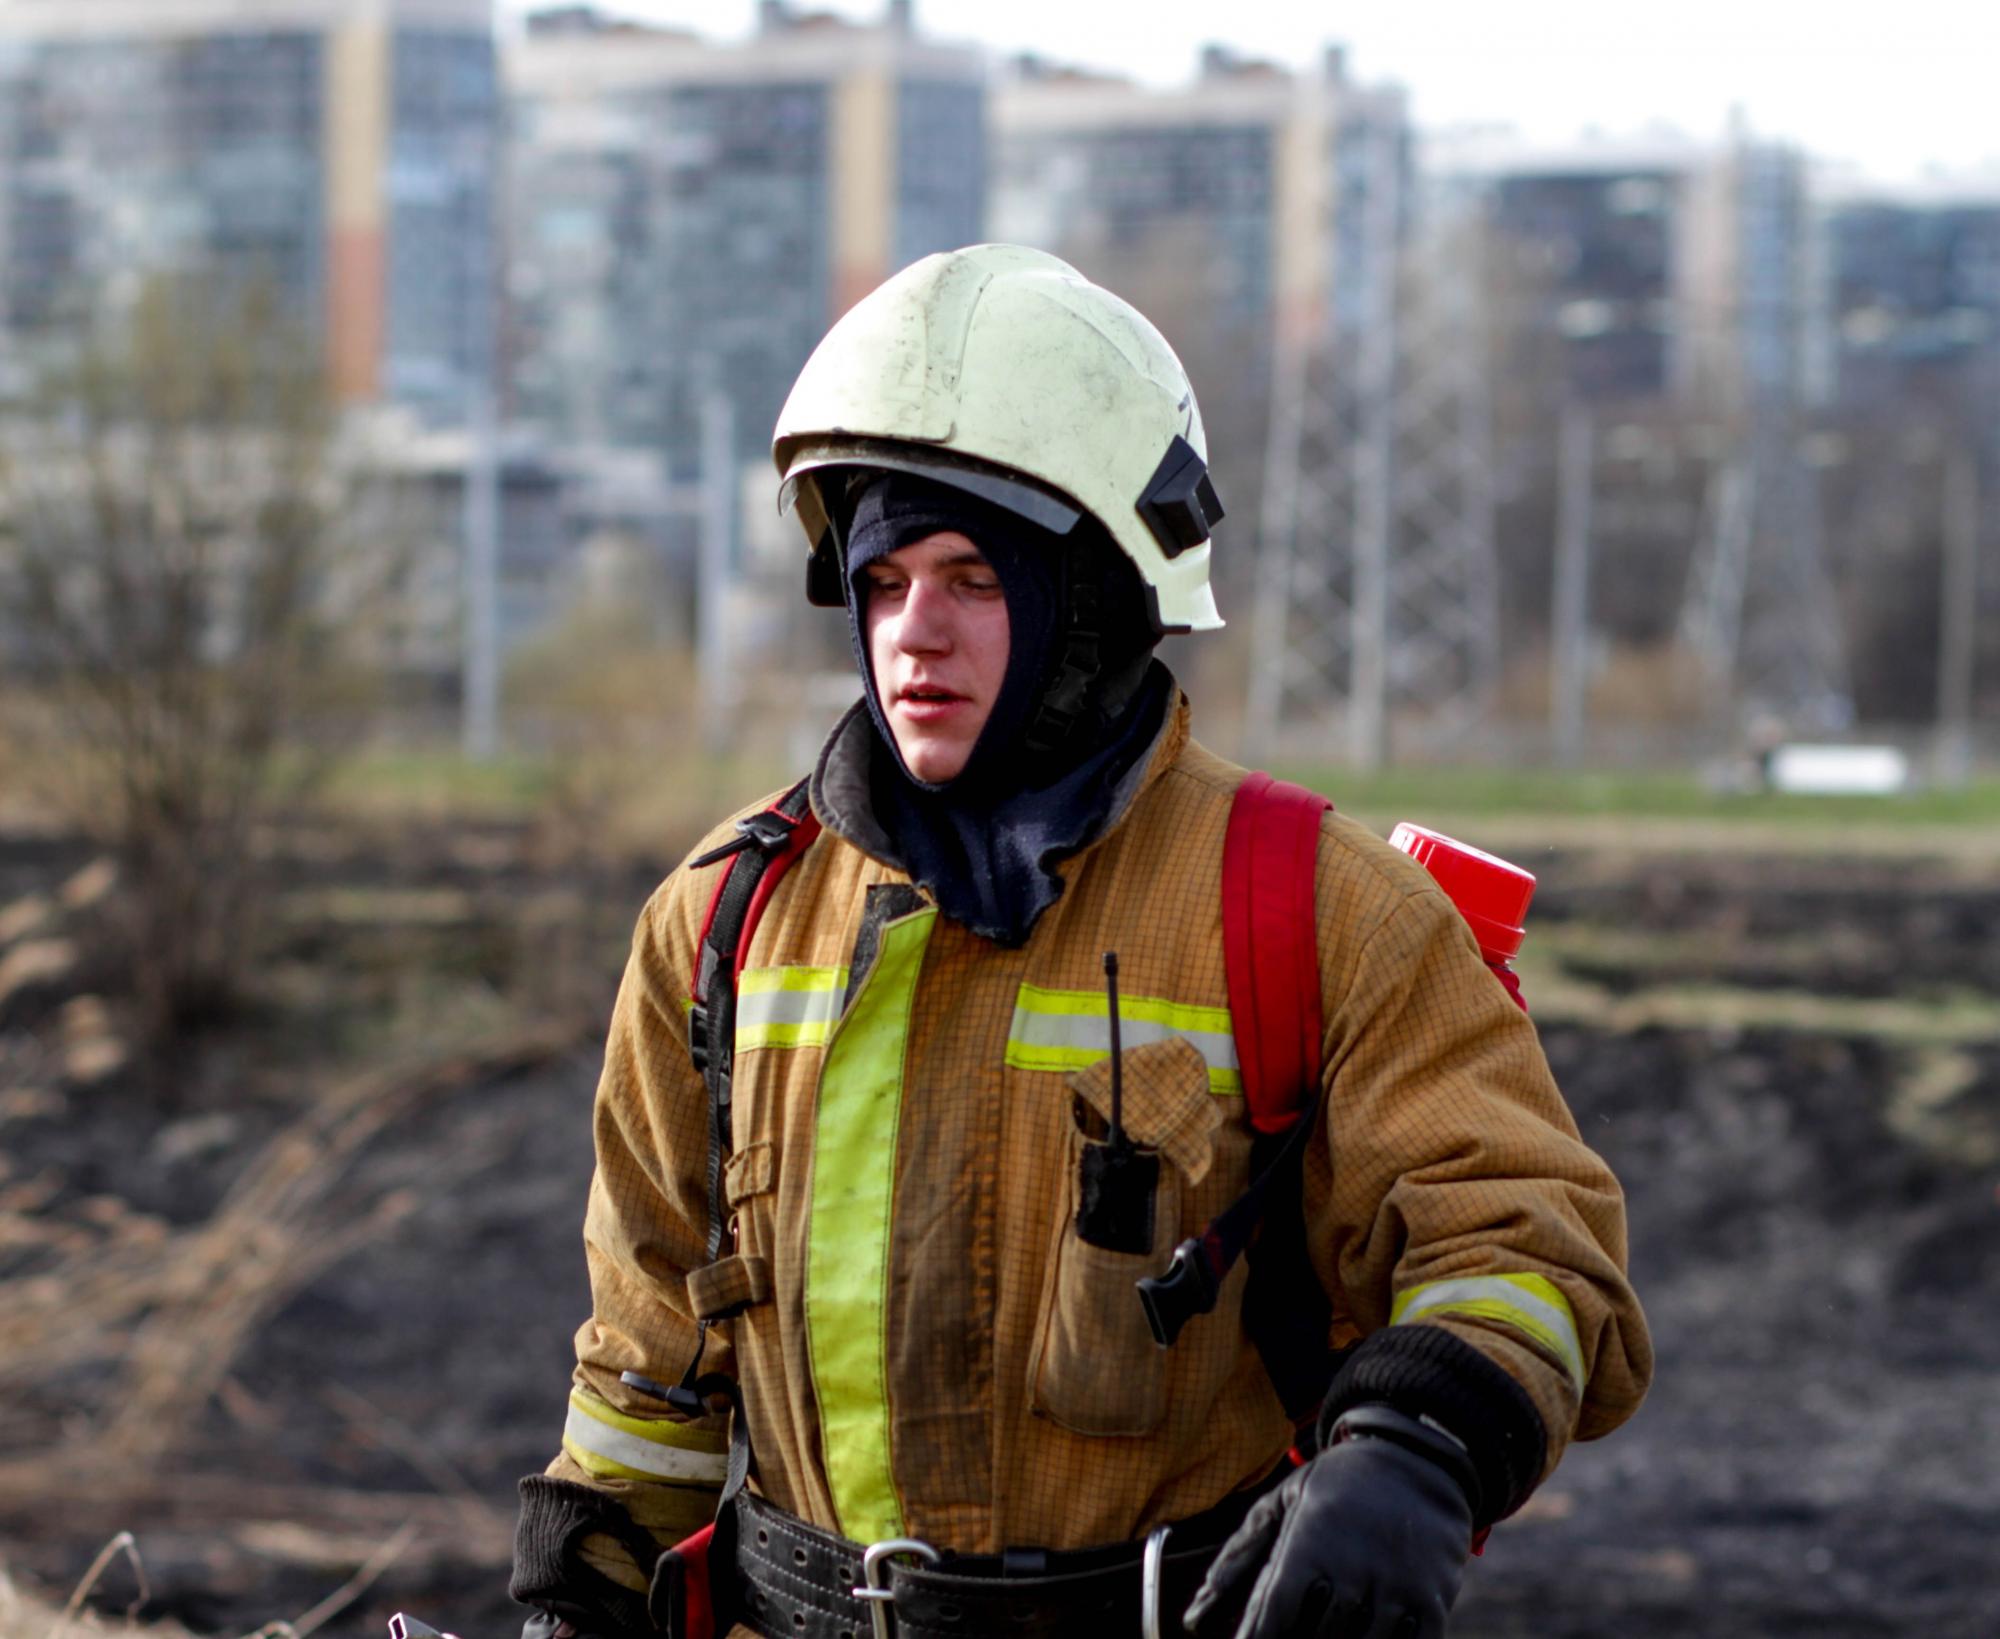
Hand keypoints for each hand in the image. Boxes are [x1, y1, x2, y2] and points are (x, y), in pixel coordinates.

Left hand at [1183, 1407, 1474, 1638]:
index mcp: (1310, 1543)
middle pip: (1314, 1638)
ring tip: (1325, 1630)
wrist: (1416, 1459)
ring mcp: (1395, 1589)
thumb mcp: (1283, 1500)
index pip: (1274, 1613)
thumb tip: (1195, 1616)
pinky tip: (1363, 1635)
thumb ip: (1239, 1554)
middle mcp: (1352, 1570)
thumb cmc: (1338, 1484)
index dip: (1258, 1635)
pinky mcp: (1430, 1603)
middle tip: (1287, 1631)